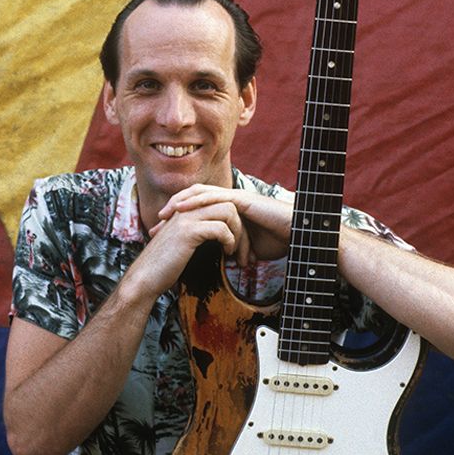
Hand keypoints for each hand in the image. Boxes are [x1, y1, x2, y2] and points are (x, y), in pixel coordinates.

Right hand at [124, 199, 246, 300]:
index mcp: (187, 209)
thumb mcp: (187, 243)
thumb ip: (203, 233)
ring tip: (236, 252)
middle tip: (246, 251)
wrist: (145, 277)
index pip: (221, 203)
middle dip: (243, 228)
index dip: (236, 221)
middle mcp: (187, 208)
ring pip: (228, 212)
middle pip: (229, 204)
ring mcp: (186, 218)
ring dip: (239, 233)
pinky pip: (220, 228)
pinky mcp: (188, 231)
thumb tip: (225, 235)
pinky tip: (227, 253)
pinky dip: (230, 241)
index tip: (242, 243)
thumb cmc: (166, 265)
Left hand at [155, 184, 293, 260]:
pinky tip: (182, 207)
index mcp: (230, 211)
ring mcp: (235, 197)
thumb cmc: (278, 241)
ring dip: (180, 202)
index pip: (200, 210)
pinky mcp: (241, 198)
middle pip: (195, 199)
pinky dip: (196, 200)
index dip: (181, 219)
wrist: (296, 234)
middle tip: (158, 222)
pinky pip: (214, 196)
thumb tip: (231, 261)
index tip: (164, 233)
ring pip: (201, 194)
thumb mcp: (250, 246)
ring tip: (165, 213)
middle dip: (174, 209)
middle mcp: (230, 201)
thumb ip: (238, 248)